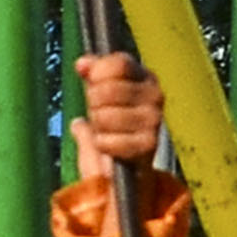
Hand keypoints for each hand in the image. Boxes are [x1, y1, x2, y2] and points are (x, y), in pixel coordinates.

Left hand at [75, 51, 163, 170]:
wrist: (122, 173)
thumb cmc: (110, 129)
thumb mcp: (97, 96)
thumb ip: (91, 76)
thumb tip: (82, 64)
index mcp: (144, 76)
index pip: (119, 63)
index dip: (98, 73)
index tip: (92, 83)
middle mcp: (155, 94)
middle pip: (108, 89)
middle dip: (94, 105)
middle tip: (100, 115)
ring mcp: (154, 119)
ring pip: (106, 115)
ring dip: (98, 127)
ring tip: (107, 132)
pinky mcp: (149, 144)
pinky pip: (109, 140)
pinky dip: (102, 145)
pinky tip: (109, 148)